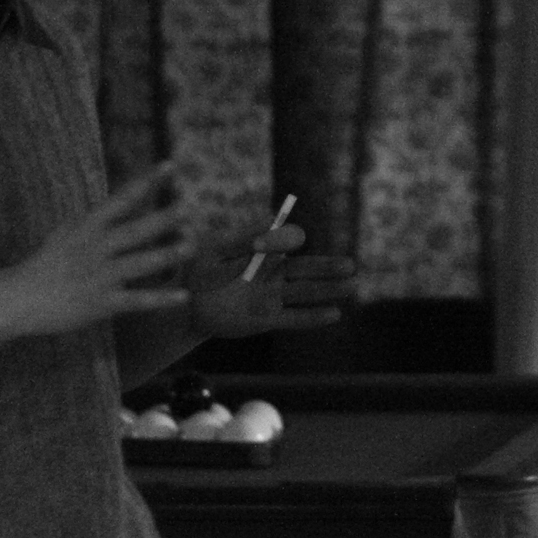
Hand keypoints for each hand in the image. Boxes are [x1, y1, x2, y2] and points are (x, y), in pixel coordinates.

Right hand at [0, 164, 195, 336]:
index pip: (122, 198)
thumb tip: (121, 201)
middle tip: (188, 206)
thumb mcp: (67, 232)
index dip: (147, 182)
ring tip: (192, 245)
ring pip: (140, 263)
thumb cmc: (46, 263)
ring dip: (168, 254)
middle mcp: (95, 248)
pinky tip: (184, 295)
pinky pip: (137, 300)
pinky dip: (161, 299)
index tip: (170, 166)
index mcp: (88, 227)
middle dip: (163, 218)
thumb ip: (96, 220)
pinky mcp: (102, 303)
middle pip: (135, 230)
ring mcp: (100, 276)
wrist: (18, 298)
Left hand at [183, 218, 356, 339]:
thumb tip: (273, 217)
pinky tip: (335, 314)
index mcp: (261, 250)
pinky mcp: (265, 319)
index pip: (284, 241)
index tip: (271, 243)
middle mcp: (271, 273)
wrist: (185, 306)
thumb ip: (242, 238)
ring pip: (305, 292)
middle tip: (351, 265)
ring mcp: (270, 296)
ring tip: (353, 285)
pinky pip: (293, 318)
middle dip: (327, 268)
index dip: (283, 240)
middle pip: (305, 269)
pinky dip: (313, 317)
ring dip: (328, 290)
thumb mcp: (215, 251)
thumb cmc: (197, 271)